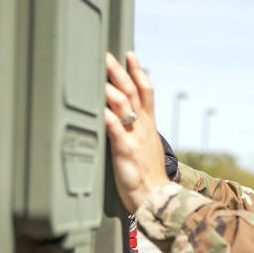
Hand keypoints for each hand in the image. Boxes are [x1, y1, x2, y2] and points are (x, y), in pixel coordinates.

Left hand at [105, 52, 169, 212]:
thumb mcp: (145, 148)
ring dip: (110, 88)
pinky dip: (106, 116)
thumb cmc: (148, 177)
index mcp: (148, 126)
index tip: (129, 55)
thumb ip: (135, 131)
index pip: (146, 91)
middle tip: (107, 55)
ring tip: (97, 75)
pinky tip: (97, 107)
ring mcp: (135, 138)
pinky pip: (115, 128)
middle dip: (120, 72)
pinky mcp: (125, 150)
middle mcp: (143, 127)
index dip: (138, 71)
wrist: (156, 198)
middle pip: (133, 92)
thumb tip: (120, 118)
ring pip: (124, 105)